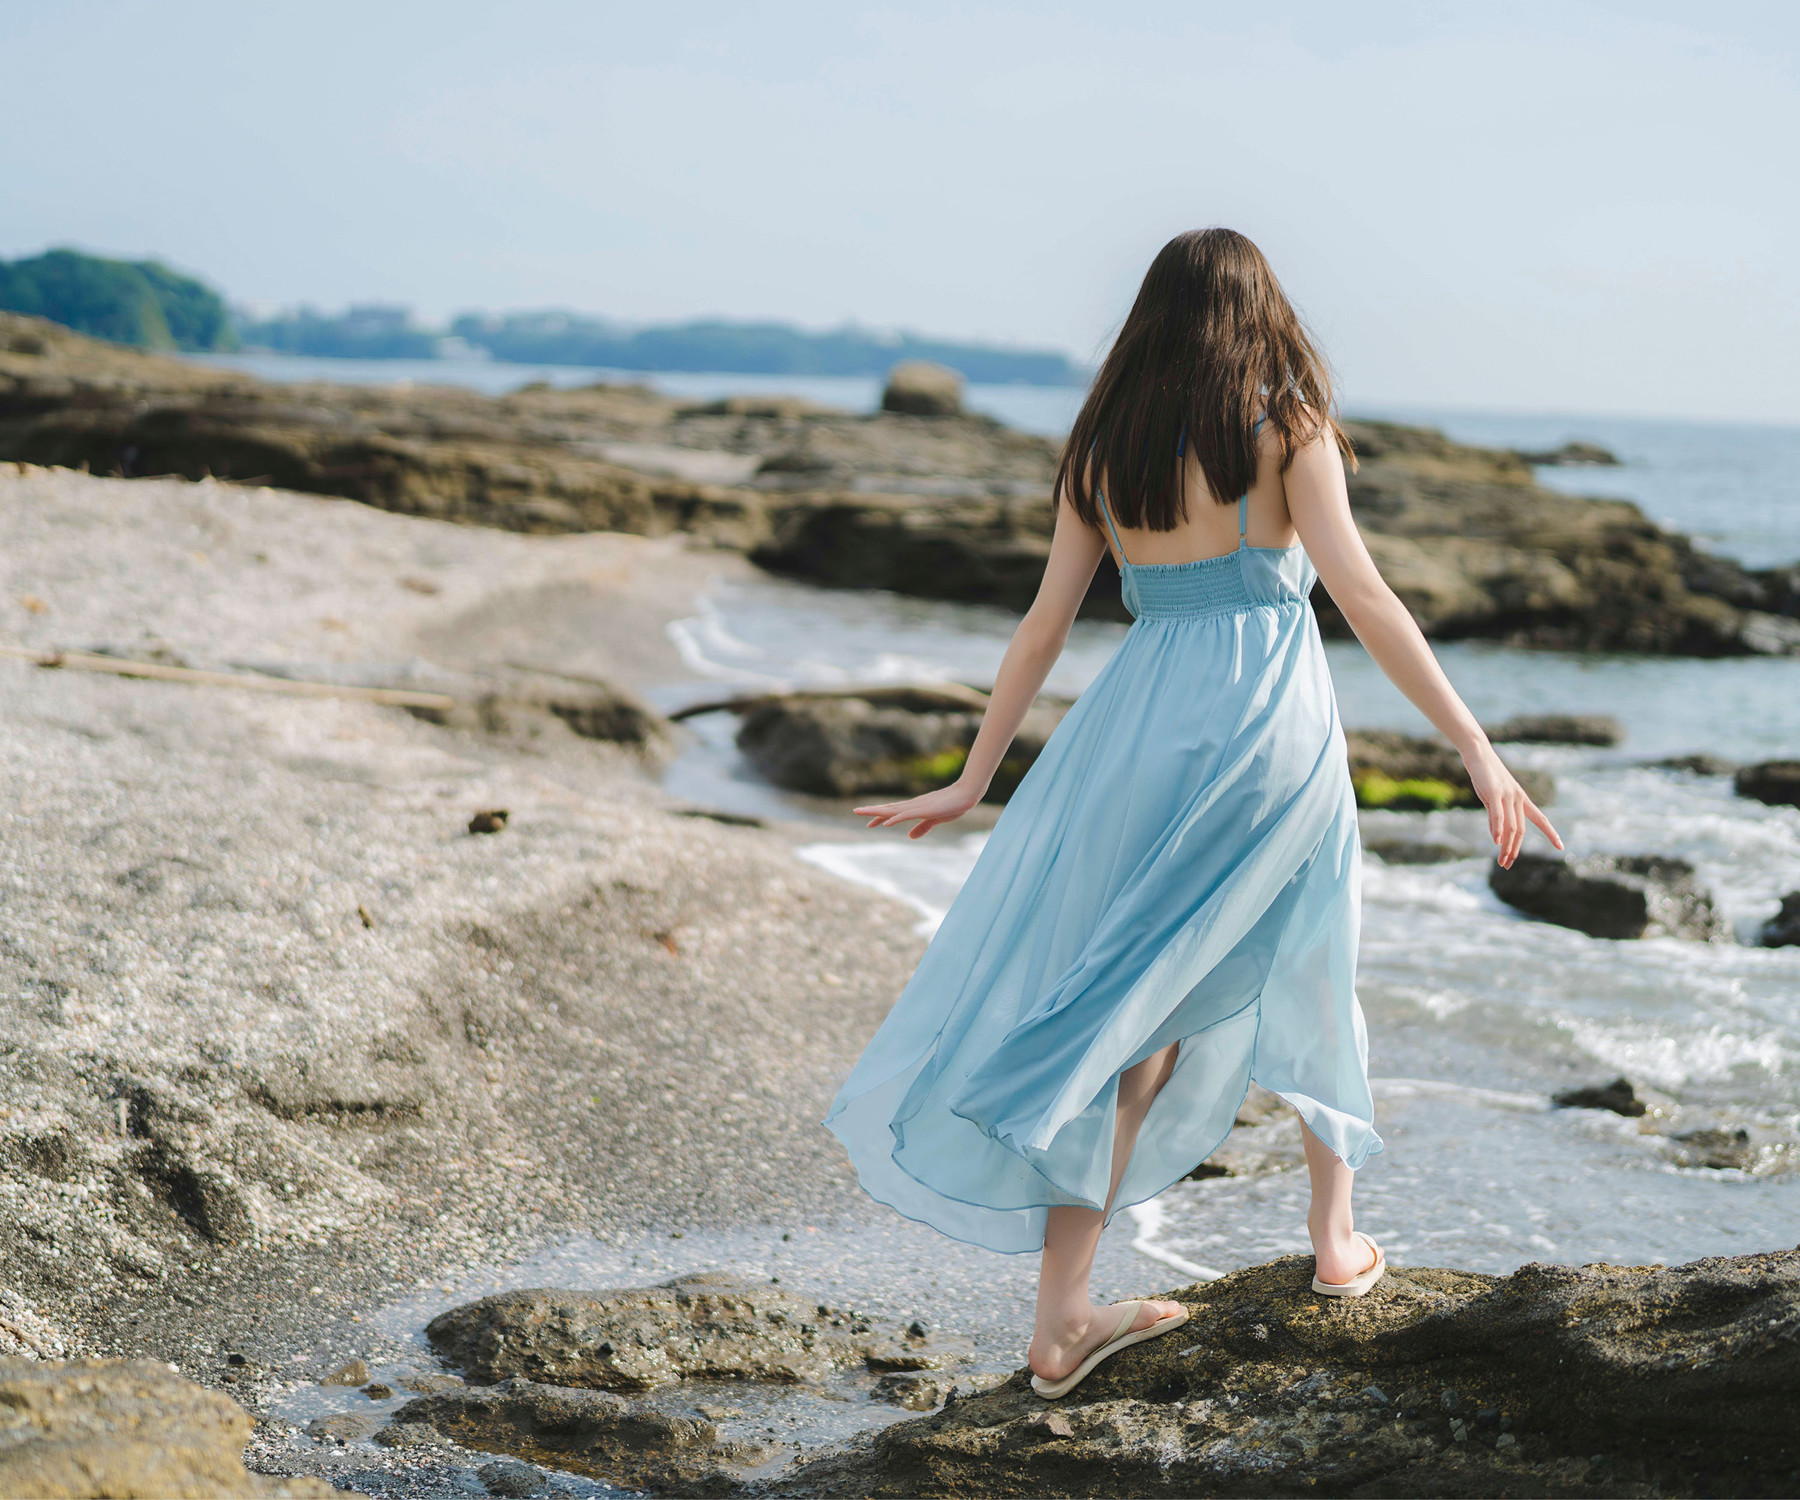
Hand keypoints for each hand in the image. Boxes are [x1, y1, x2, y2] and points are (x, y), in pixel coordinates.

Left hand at [855, 781, 981, 839]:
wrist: (967, 794)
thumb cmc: (953, 805)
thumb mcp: (935, 820)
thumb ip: (923, 828)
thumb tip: (910, 837)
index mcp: (915, 808)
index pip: (893, 812)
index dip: (879, 816)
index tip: (868, 821)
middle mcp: (912, 805)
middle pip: (888, 808)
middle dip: (872, 811)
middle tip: (855, 811)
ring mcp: (917, 807)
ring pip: (893, 810)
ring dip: (877, 812)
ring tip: (863, 812)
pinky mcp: (924, 810)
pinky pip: (906, 815)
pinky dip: (895, 819)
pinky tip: (885, 822)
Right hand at [1463, 745, 1562, 867]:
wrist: (1479, 753)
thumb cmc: (1485, 775)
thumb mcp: (1492, 798)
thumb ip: (1497, 817)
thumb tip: (1498, 837)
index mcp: (1521, 799)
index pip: (1541, 819)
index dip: (1551, 833)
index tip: (1561, 846)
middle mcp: (1518, 798)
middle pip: (1521, 830)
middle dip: (1516, 850)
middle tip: (1507, 865)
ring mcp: (1507, 796)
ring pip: (1512, 827)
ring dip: (1507, 847)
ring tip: (1502, 861)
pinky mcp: (1494, 793)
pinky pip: (1498, 815)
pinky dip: (1498, 830)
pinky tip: (1497, 842)